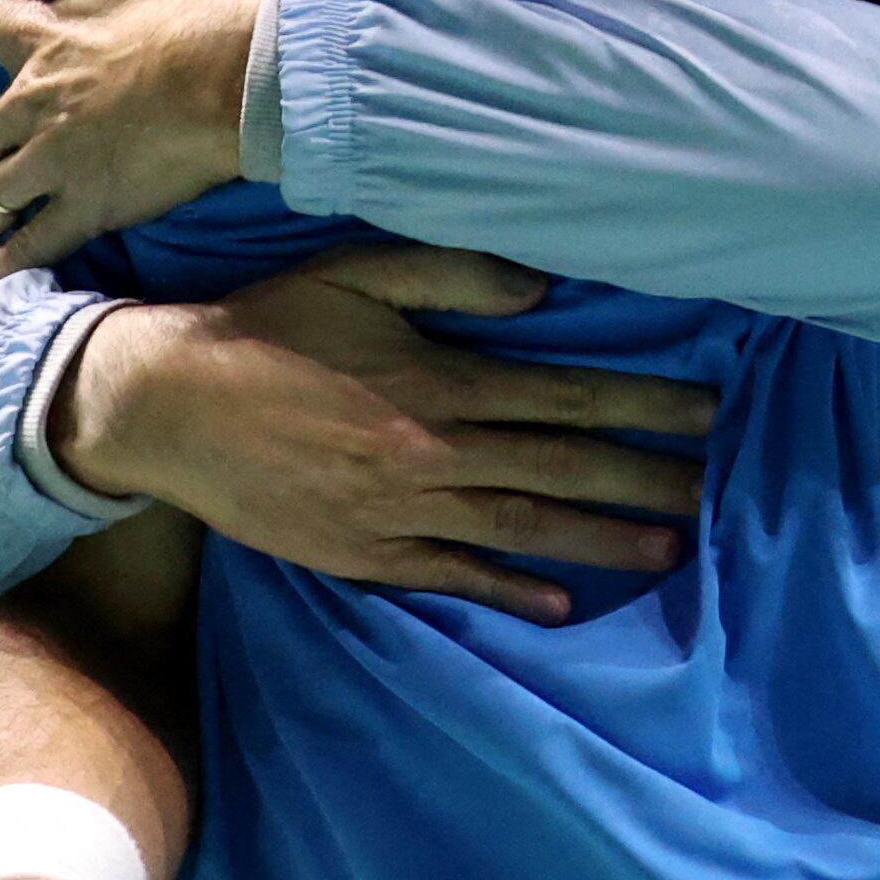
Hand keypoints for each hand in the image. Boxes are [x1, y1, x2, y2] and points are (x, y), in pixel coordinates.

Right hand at [61, 243, 716, 624]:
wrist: (163, 406)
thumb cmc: (263, 327)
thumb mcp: (357, 273)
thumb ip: (453, 273)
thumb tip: (543, 291)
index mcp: (438, 382)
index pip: (566, 397)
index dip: (644, 406)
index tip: (707, 411)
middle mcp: (431, 455)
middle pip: (561, 470)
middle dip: (646, 481)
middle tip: (715, 491)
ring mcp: (398, 514)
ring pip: (521, 531)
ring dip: (600, 542)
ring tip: (671, 551)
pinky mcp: (363, 554)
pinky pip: (450, 578)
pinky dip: (508, 592)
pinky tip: (561, 606)